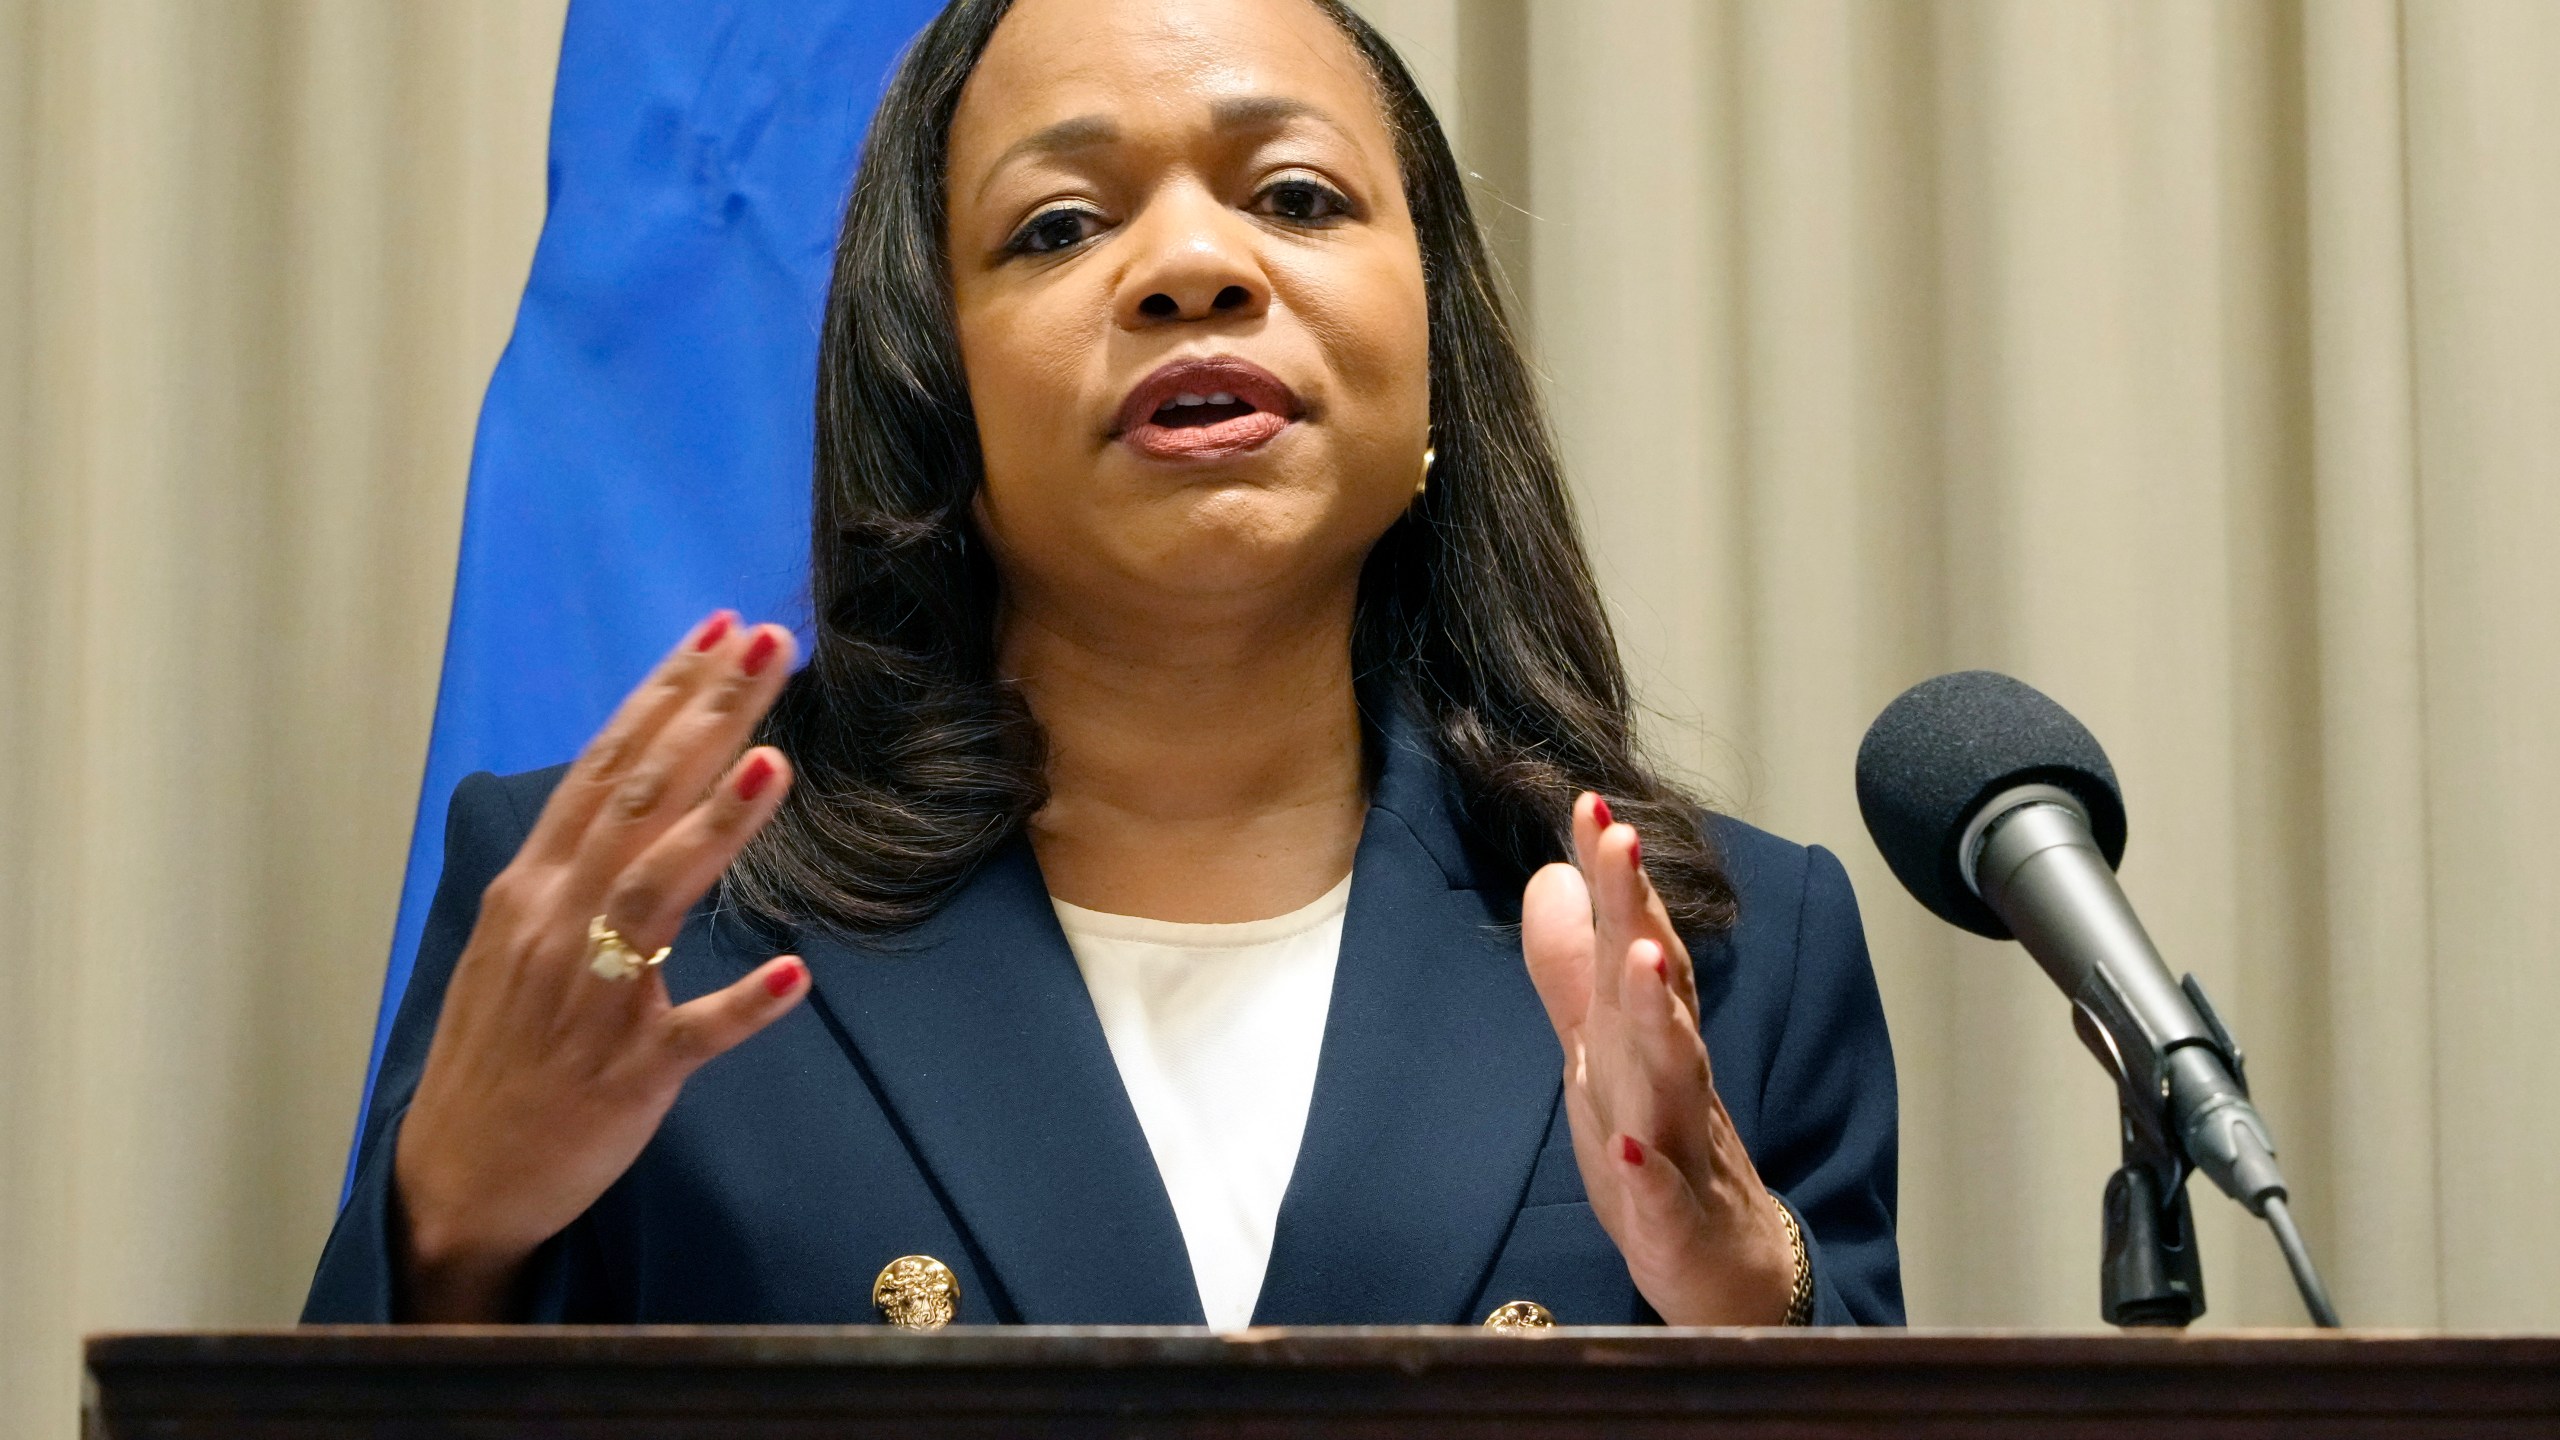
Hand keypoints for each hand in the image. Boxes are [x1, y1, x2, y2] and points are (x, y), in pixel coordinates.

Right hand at [392, 613, 808, 1319]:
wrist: (458, 1179)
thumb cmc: (506, 1050)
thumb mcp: (525, 937)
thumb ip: (582, 864)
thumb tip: (643, 787)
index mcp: (535, 889)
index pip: (607, 769)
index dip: (666, 696)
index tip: (721, 630)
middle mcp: (558, 927)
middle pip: (640, 803)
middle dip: (707, 718)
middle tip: (769, 644)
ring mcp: (592, 1000)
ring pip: (657, 896)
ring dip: (717, 827)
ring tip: (775, 762)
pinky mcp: (629, 1075)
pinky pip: (691, 1036)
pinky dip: (741, 1005)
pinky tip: (795, 973)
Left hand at [1520, 793, 1797, 1323]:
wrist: (1723, 1272)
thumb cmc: (1660, 1154)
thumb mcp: (1601, 1055)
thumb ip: (1574, 970)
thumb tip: (1550, 878)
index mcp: (1645, 1034)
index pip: (1634, 938)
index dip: (1615, 874)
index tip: (1590, 802)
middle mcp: (1670, 1075)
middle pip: (1658, 984)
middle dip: (1640, 910)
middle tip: (1621, 839)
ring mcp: (1680, 1146)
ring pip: (1675, 1074)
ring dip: (1660, 1018)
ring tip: (1645, 961)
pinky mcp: (1677, 1221)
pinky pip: (1663, 1196)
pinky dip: (1645, 1174)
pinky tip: (1624, 1150)